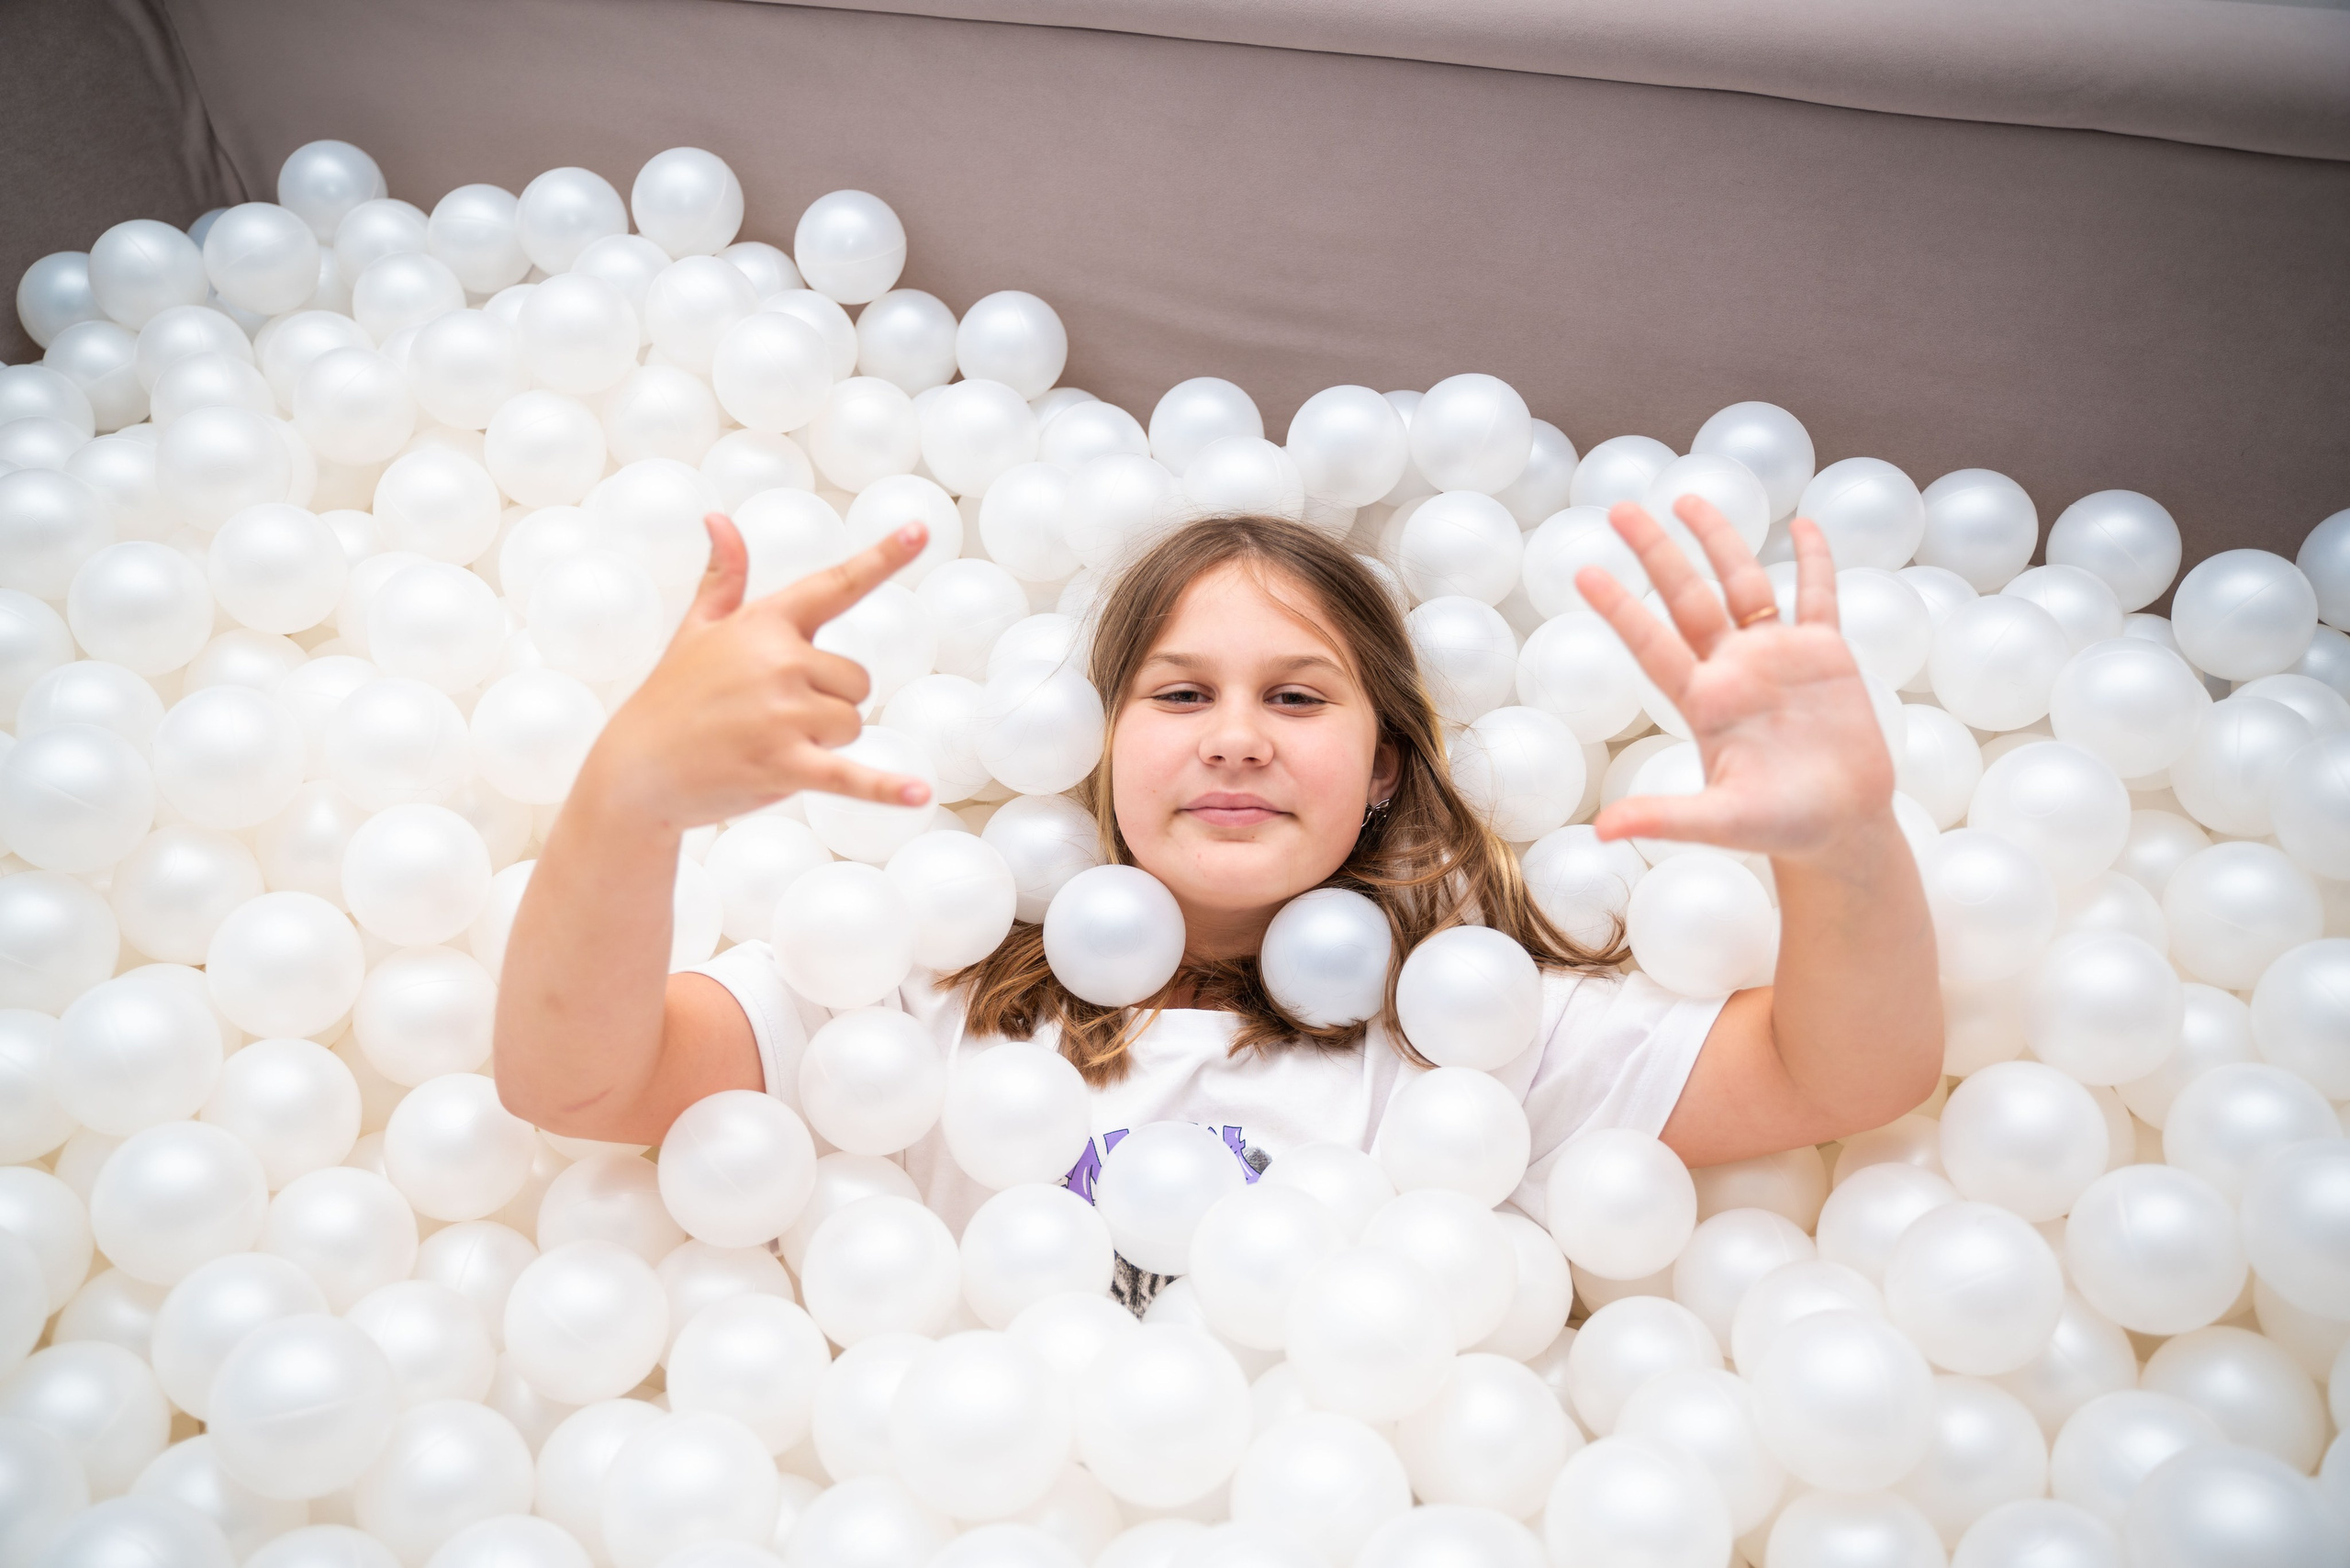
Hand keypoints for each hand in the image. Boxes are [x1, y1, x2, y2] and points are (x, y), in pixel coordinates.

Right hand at [581, 513, 934, 831]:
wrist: (637, 769)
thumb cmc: (674, 695)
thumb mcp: (696, 629)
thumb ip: (724, 577)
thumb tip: (718, 519)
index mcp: (765, 623)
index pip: (836, 585)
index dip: (883, 557)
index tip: (920, 529)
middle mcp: (779, 661)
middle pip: (858, 682)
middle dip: (829, 703)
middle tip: (772, 716)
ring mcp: (782, 714)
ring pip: (852, 725)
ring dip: (824, 742)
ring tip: (768, 743)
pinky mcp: (784, 765)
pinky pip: (851, 776)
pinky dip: (885, 789)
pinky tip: (919, 796)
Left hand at [1575, 498, 1894, 865]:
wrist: (1839, 828)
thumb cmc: (1778, 828)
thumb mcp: (1719, 824)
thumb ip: (1663, 819)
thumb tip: (1601, 833)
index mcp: (1703, 701)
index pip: (1651, 643)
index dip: (1621, 607)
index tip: (1585, 571)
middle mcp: (1733, 669)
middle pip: (1687, 597)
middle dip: (1656, 551)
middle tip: (1621, 508)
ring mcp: (1778, 657)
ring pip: (1743, 583)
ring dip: (1718, 540)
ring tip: (1689, 498)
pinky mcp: (1826, 656)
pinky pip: (1818, 598)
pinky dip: (1813, 562)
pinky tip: (1803, 526)